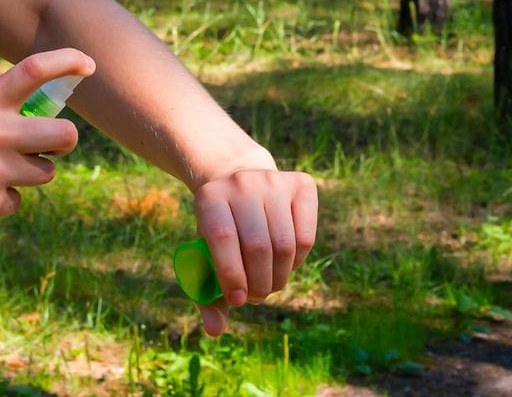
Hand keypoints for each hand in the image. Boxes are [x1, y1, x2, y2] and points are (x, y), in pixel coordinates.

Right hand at [0, 48, 94, 233]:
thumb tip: (34, 122)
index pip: (34, 70)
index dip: (68, 61)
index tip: (87, 64)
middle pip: (65, 134)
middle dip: (64, 141)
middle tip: (51, 144)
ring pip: (46, 172)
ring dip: (31, 172)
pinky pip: (19, 200)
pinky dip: (4, 200)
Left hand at [192, 168, 317, 336]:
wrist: (239, 181)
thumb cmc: (220, 229)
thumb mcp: (205, 254)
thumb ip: (206, 292)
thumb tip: (215, 331)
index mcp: (209, 197)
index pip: (222, 239)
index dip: (231, 275)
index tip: (236, 300)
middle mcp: (242, 183)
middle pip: (258, 246)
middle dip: (259, 283)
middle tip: (254, 297)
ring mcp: (274, 180)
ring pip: (285, 244)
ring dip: (279, 277)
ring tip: (268, 286)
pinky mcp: (302, 184)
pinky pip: (306, 238)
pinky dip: (297, 262)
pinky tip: (284, 265)